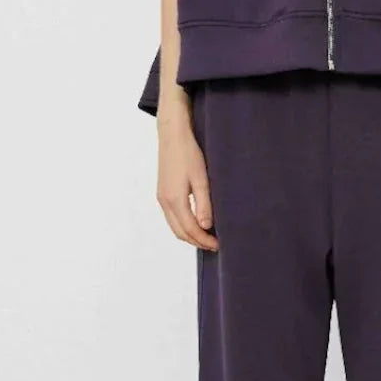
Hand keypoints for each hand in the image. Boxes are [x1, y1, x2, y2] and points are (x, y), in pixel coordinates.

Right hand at [155, 102, 218, 250]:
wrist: (172, 136)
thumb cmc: (188, 153)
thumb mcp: (201, 179)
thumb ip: (204, 204)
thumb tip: (206, 226)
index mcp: (174, 200)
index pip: (190, 230)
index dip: (204, 240)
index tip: (219, 245)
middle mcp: (165, 202)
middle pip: (180, 232)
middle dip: (197, 241)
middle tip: (215, 245)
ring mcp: (161, 198)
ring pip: (175, 226)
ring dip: (190, 235)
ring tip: (207, 236)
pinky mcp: (162, 193)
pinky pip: (172, 217)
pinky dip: (183, 225)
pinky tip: (196, 222)